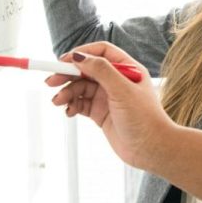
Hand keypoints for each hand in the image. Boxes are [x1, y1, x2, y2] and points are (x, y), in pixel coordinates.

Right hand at [48, 42, 173, 170]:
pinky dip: (72, 105)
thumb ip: (101, 71)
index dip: (82, 54)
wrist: (151, 149)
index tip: (64, 61)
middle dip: (67, 74)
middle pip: (86, 69)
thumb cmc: (145, 119)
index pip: (101, 52)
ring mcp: (108, 97)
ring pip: (81, 88)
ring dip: (67, 92)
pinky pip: (81, 103)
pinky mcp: (101, 113)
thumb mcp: (122, 90)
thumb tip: (79, 56)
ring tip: (58, 102)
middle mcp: (117, 81)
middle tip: (51, 81)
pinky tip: (68, 111)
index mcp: (127, 69)